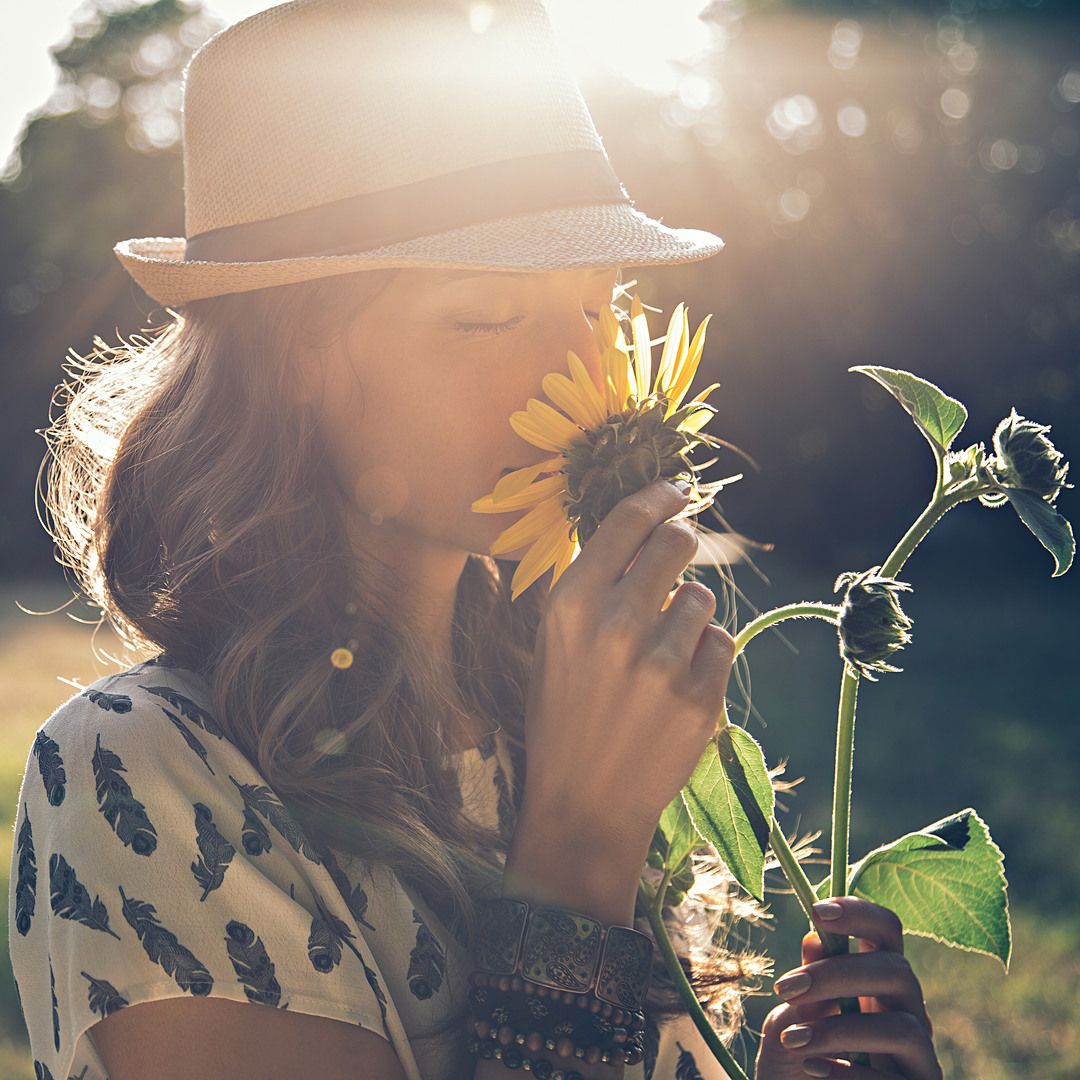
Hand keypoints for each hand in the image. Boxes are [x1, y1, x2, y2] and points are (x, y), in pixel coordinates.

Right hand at [518, 478, 735, 847]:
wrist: (583, 802)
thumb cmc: (563, 714)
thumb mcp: (554, 641)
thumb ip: (591, 584)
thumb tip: (638, 527)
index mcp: (570, 604)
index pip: (628, 521)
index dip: (659, 496)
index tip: (676, 490)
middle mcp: (615, 625)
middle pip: (677, 544)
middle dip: (681, 545)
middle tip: (676, 558)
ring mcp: (661, 664)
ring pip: (702, 598)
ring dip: (688, 614)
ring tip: (659, 654)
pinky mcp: (699, 698)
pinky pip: (721, 642)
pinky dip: (705, 656)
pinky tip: (676, 684)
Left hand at [755, 897, 941, 1079]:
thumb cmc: (796, 1068)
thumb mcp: (789, 1024)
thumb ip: (805, 989)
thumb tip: (814, 940)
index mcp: (876, 983)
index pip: (888, 932)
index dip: (860, 913)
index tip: (816, 910)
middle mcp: (906, 1013)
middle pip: (898, 972)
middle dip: (838, 974)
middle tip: (786, 988)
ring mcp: (919, 1058)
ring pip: (903, 1028)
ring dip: (841, 1029)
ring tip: (792, 1040)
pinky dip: (850, 1072)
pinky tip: (812, 1069)